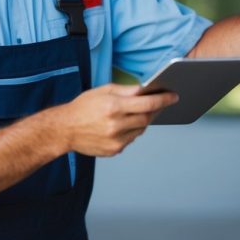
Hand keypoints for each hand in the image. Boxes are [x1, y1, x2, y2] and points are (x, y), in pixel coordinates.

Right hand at [53, 84, 178, 156]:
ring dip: (143, 121)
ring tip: (139, 113)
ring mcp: (115, 140)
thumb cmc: (82, 107)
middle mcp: (116, 124)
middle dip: (155, 110)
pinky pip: (131, 140)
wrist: (65, 129)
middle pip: (147, 118)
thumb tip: (145, 90)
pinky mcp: (114, 150)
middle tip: (160, 103)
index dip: (163, 100)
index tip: (174, 96)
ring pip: (141, 131)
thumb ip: (126, 91)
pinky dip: (132, 132)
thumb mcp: (103, 91)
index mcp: (114, 106)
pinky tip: (125, 125)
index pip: (147, 103)